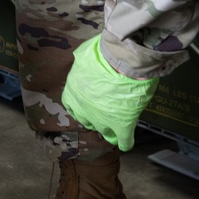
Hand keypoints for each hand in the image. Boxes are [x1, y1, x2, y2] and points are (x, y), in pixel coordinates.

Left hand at [61, 35, 158, 151]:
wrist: (121, 61)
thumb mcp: (84, 56)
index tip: (88, 108)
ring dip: (109, 130)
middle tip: (103, 116)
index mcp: (73, 93)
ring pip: (105, 131)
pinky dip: (125, 142)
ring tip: (114, 131)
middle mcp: (84, 109)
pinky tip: (125, 144)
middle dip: (95, 119)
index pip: (72, 107)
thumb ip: (83, 65)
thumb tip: (84, 59)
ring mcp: (102, 119)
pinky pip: (123, 140)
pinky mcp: (122, 124)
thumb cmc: (101, 54)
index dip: (81, 108)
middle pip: (88, 120)